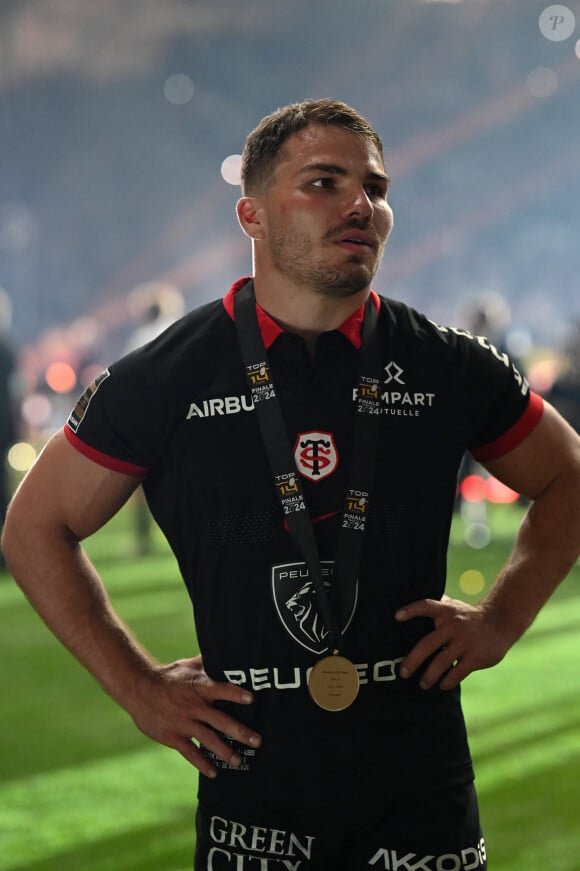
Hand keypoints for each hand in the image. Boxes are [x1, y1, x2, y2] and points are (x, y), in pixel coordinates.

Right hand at [127, 655, 261, 777]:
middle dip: (240, 732)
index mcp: (199, 687)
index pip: (221, 689)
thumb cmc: (168, 676)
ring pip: (208, 740)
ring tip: (239, 760)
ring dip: (225, 752)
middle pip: (220, 721)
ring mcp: (183, 723)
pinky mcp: (173, 736)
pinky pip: (190, 753)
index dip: (235, 693)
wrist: (139, 689)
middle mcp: (194, 706)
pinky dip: (202, 764)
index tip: (251, 699)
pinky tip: (214, 772)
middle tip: (257, 741)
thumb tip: (226, 650)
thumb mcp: (188, 666)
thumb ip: (207, 663)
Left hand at [395, 595, 513, 690]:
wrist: (501, 621)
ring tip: (422, 684)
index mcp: (446, 611)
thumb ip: (435, 607)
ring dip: (429, 676)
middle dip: (412, 660)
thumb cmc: (469, 615)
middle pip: (427, 643)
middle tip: (403, 672)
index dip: (411, 610)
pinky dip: (447, 681)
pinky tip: (442, 685)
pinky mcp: (476, 657)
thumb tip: (408, 609)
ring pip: (441, 662)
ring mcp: (465, 642)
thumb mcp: (453, 606)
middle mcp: (454, 625)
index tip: (396, 617)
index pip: (426, 606)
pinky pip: (457, 673)